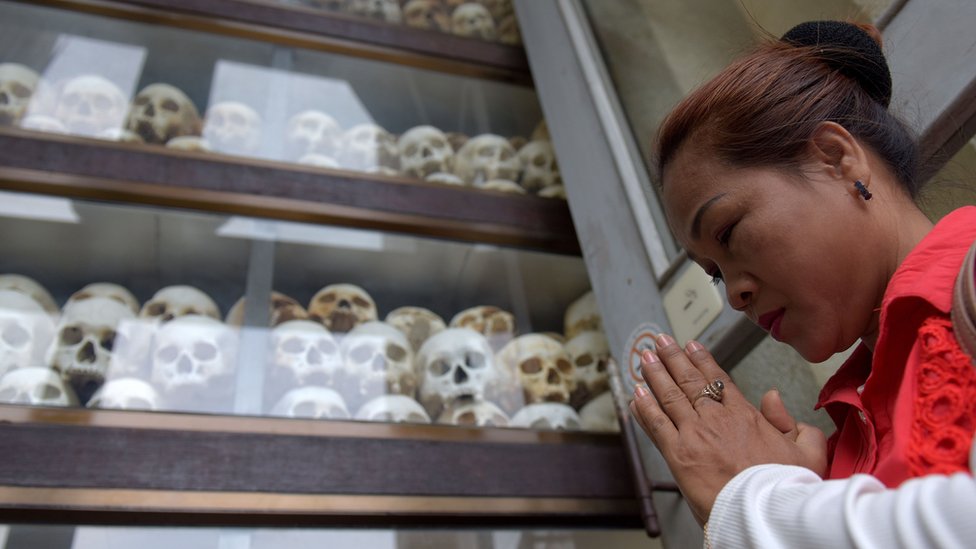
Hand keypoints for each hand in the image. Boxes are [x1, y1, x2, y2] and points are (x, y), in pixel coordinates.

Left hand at [629, 334, 826, 524]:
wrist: (765, 512)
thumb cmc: (785, 488)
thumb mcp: (807, 451)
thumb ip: (792, 422)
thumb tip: (773, 397)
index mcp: (745, 416)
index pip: (719, 380)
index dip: (702, 361)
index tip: (692, 347)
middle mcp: (717, 419)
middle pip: (690, 381)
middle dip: (673, 358)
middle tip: (660, 342)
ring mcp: (695, 434)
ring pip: (670, 396)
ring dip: (655, 374)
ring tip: (645, 357)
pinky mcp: (678, 453)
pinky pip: (656, 424)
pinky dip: (644, 407)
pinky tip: (636, 395)